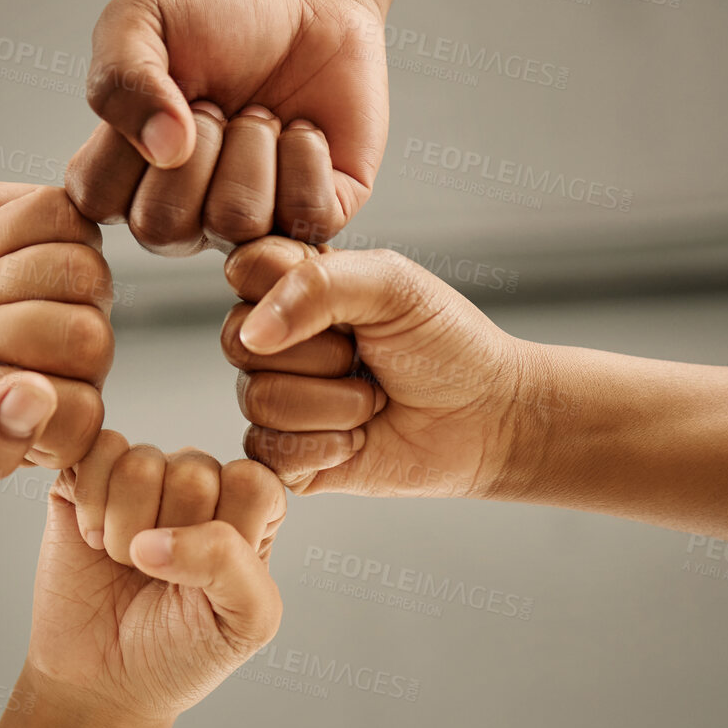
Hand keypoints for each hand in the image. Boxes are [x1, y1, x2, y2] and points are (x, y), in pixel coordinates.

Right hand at [0, 183, 112, 481]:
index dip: (10, 392)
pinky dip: (6, 227)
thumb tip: (41, 401)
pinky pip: (63, 216)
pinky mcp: (67, 228)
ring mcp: (81, 289)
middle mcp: (83, 357)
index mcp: (58, 421)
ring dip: (2, 278)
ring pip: (81, 273)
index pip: (80, 417)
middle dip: (3, 329)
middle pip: (87, 339)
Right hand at [27, 432, 286, 724]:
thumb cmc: (182, 653)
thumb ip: (231, 565)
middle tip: (157, 577)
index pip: (253, 482)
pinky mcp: (89, 474)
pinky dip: (90, 505)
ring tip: (125, 562)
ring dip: (124, 531)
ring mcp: (143, 478)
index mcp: (250, 511)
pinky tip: (93, 540)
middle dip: (171, 541)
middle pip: (194, 471)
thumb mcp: (244, 622)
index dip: (225, 534)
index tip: (208, 582)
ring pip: (140, 463)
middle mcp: (200, 485)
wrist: (103, 683)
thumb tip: (157, 539)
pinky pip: (97, 450)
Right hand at [65, 0, 387, 252]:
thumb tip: (163, 148)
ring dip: (253, 146)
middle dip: (198, 144)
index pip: (99, 200)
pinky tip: (301, 128)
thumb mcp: (141, 20)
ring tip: (261, 113)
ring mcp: (247, 223)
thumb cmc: (216, 18)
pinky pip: (304, 218)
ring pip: (236, 222)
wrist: (303, 3)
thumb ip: (121, 77)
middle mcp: (183, 214)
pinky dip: (306, 157)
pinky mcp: (312, 217)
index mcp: (128, 177)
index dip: (129, 141)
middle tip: (217, 102)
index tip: (163, 92)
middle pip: (164, 225)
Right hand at [222, 237, 535, 499]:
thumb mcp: (392, 286)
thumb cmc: (446, 345)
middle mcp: (276, 341)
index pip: (243, 271)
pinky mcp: (286, 456)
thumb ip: (316, 285)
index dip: (285, 290)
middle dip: (322, 355)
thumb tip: (253, 332)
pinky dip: (327, 446)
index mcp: (294, 287)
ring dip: (334, 404)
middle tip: (366, 357)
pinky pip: (269, 450)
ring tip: (371, 400)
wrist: (487, 418)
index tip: (344, 304)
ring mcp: (278, 399)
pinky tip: (359, 438)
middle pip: (240, 342)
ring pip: (258, 399)